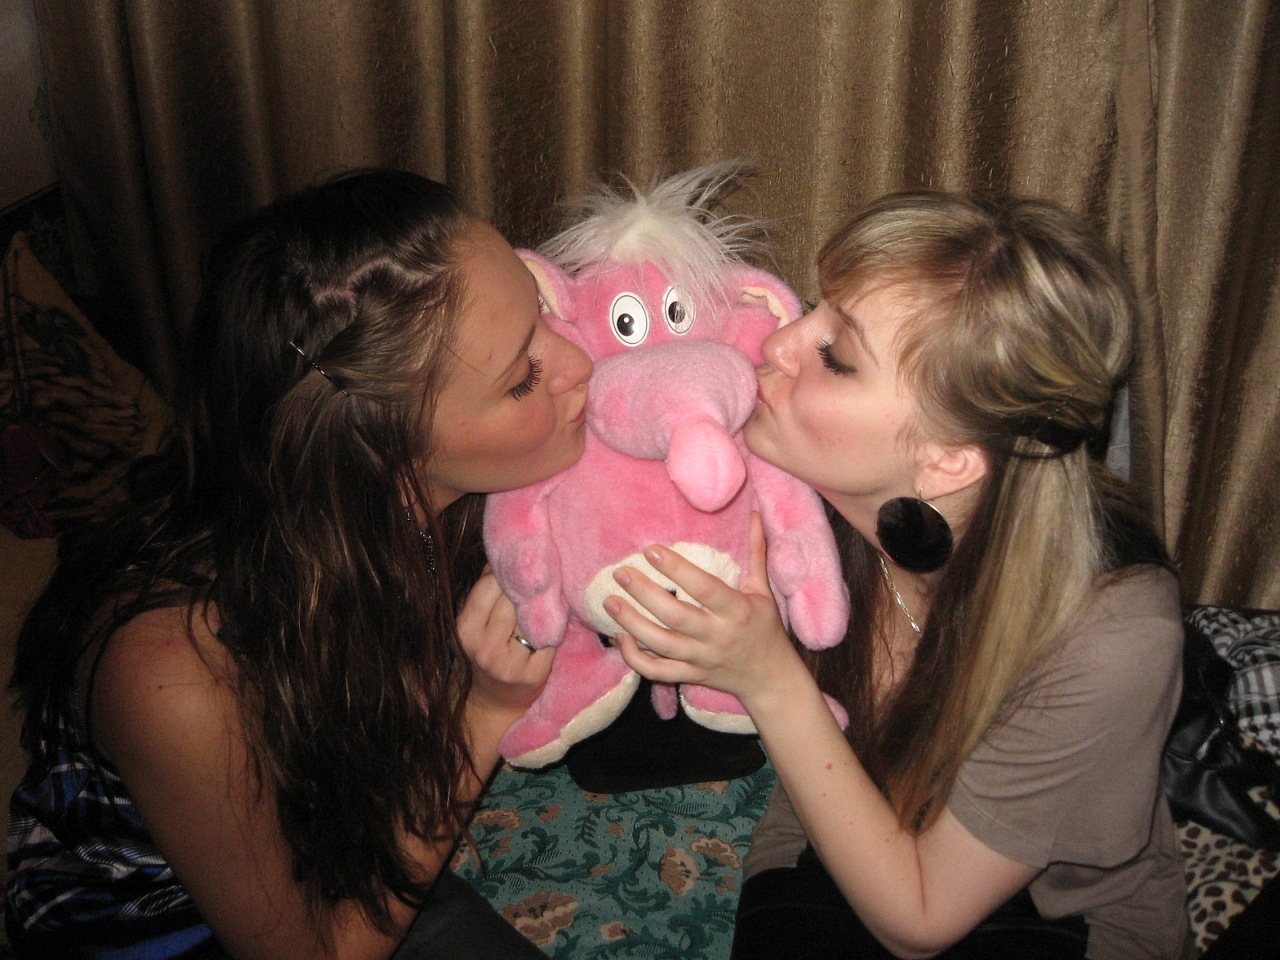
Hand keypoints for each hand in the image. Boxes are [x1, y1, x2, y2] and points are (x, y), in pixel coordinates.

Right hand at [456, 568, 554, 724]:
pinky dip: (555, 625)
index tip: (522, 563)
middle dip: (528, 587)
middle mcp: (485, 647)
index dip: (508, 572)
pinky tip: (557, 618)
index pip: (489, 587)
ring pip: (533, 617)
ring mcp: (510, 663)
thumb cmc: (486, 651)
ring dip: (544, 603)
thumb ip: (485, 591)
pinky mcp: (534, 674)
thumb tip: (502, 552)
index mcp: (466, 629)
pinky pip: (549, 638)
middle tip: (543, 574)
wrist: (493, 701)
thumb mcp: (475, 624)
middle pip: (513, 600)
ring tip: (550, 594)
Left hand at [604, 513, 801, 706]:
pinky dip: (635, 658)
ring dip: (632, 624)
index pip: (704, 588)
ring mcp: (702, 658)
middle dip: (644, 594)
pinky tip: (620, 638)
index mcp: (737, 610)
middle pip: (675, 616)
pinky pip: (658, 671)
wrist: (770, 678)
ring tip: (610, 602)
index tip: (651, 550)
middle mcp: (718, 636)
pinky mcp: (690, 675)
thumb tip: (755, 514)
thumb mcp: (763, 590)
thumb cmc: (765, 627)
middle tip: (620, 573)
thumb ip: (755, 552)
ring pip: (661, 645)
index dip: (677, 569)